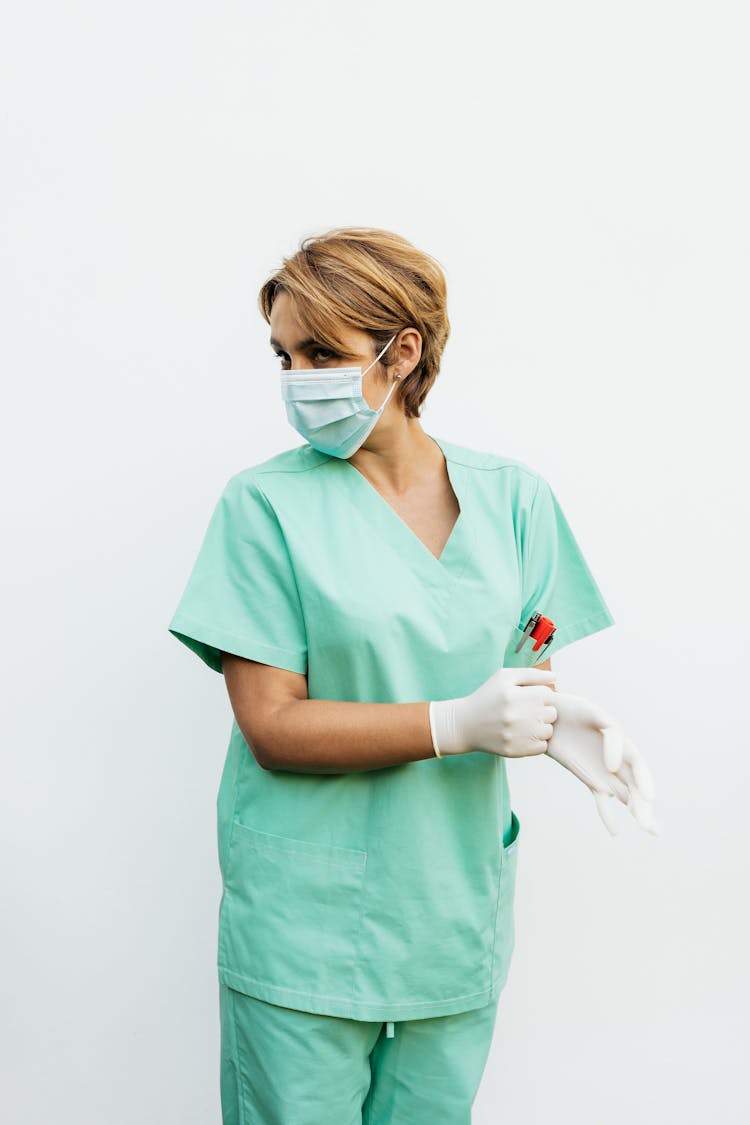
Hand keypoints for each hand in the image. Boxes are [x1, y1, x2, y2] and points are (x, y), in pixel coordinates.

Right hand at [429, 667, 558, 758]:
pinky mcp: (515, 751)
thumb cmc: (488, 697)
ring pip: (549, 731)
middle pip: (552, 713)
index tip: (528, 698)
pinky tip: (523, 734)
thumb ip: (531, 674)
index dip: (540, 695)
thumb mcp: (504, 677)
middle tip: (527, 711)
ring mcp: (516, 735)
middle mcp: (516, 716)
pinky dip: (536, 741)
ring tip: (525, 723)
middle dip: (542, 711)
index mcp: (515, 695)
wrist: (465, 724)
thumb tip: (555, 677)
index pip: (549, 694)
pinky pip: (542, 746)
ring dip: (541, 727)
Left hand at [543, 690, 658, 835]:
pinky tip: (616, 832)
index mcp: (621, 742)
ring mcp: (604, 772)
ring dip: (637, 812)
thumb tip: (614, 766)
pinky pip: (601, 801)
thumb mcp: (594, 713)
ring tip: (649, 830)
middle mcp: (617, 760)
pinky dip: (608, 816)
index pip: (638, 766)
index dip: (645, 781)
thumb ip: (611, 734)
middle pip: (637, 787)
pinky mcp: (589, 779)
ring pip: (625, 796)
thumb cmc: (574, 710)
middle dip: (645, 807)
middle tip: (651, 828)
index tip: (649, 797)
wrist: (550, 715)